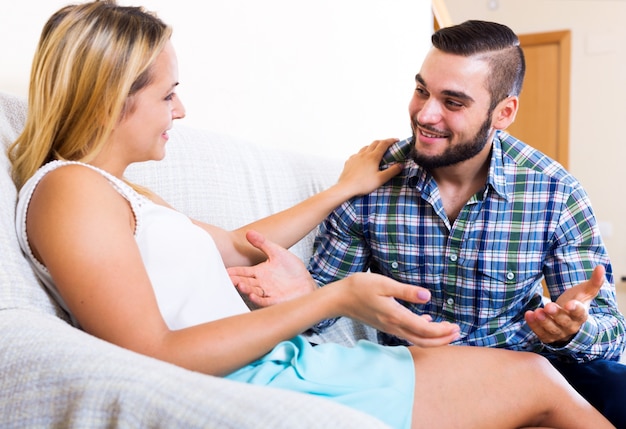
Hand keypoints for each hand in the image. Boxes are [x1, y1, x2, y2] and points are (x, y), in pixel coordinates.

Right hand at [228, 230, 316, 306]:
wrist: (307, 282)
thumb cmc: (293, 269)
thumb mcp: (277, 252)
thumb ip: (262, 243)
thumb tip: (249, 232)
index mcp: (260, 272)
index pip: (243, 272)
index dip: (234, 271)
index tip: (224, 270)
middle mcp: (261, 283)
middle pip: (245, 282)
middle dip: (236, 280)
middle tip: (227, 279)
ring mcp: (268, 292)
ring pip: (253, 291)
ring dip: (246, 289)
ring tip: (239, 285)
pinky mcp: (276, 300)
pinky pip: (265, 300)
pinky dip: (258, 299)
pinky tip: (252, 295)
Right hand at [333, 272, 460, 346]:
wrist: (339, 298)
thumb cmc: (359, 287)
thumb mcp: (384, 284)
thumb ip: (406, 291)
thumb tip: (427, 296)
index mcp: (395, 315)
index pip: (424, 330)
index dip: (442, 331)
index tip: (455, 326)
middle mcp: (393, 325)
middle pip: (422, 340)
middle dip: (441, 339)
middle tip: (457, 332)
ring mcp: (388, 327)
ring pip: (415, 339)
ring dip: (433, 338)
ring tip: (447, 330)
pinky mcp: (385, 324)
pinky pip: (407, 333)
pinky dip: (420, 332)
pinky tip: (425, 321)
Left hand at [336, 138, 403, 196]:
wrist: (346, 187)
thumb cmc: (363, 184)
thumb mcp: (381, 179)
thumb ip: (392, 171)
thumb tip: (400, 165)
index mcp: (373, 157)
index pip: (384, 144)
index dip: (391, 140)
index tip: (396, 140)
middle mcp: (364, 154)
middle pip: (374, 143)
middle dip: (382, 142)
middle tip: (388, 145)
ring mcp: (355, 157)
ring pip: (365, 147)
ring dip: (372, 146)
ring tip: (376, 151)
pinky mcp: (349, 161)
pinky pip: (357, 154)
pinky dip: (363, 153)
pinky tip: (363, 159)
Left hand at [524, 265, 604, 344]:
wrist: (566, 319)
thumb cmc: (575, 303)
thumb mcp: (584, 292)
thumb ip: (594, 282)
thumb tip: (601, 267)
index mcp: (581, 316)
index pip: (580, 314)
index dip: (575, 309)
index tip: (570, 304)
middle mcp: (571, 327)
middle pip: (564, 322)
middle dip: (556, 314)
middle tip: (548, 306)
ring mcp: (559, 333)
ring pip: (551, 329)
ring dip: (543, 321)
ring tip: (537, 312)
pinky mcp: (547, 336)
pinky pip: (540, 332)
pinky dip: (533, 325)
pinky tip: (528, 314)